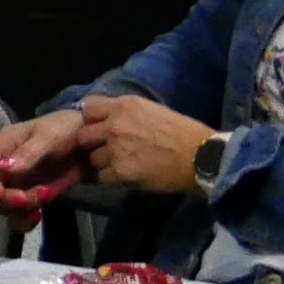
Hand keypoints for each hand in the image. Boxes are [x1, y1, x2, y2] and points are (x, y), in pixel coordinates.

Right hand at [0, 110, 91, 213]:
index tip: (6, 195)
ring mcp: (17, 184)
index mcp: (3, 147)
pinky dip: (24, 221)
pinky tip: (38, 217)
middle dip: (6, 201)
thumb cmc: (66, 129)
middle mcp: (5, 167)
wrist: (90, 142)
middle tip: (29, 200)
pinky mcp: (31, 196)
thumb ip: (27, 153)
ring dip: (18, 212)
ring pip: (3, 207)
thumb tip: (4, 169)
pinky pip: (19, 215)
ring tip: (43, 200)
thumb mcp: (48, 136)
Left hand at [78, 93, 219, 195]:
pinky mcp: (120, 171)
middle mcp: (115, 124)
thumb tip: (109, 119)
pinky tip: (125, 176)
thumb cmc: (183, 132)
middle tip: (106, 150)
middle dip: (92, 144)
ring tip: (120, 164)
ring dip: (103, 163)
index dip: (91, 120)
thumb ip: (127, 113)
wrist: (200, 156)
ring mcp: (115, 149)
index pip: (88, 108)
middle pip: (83, 135)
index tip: (99, 128)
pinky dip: (111, 178)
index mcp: (124, 105)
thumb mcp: (152, 110)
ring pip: (92, 158)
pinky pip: (102, 177)